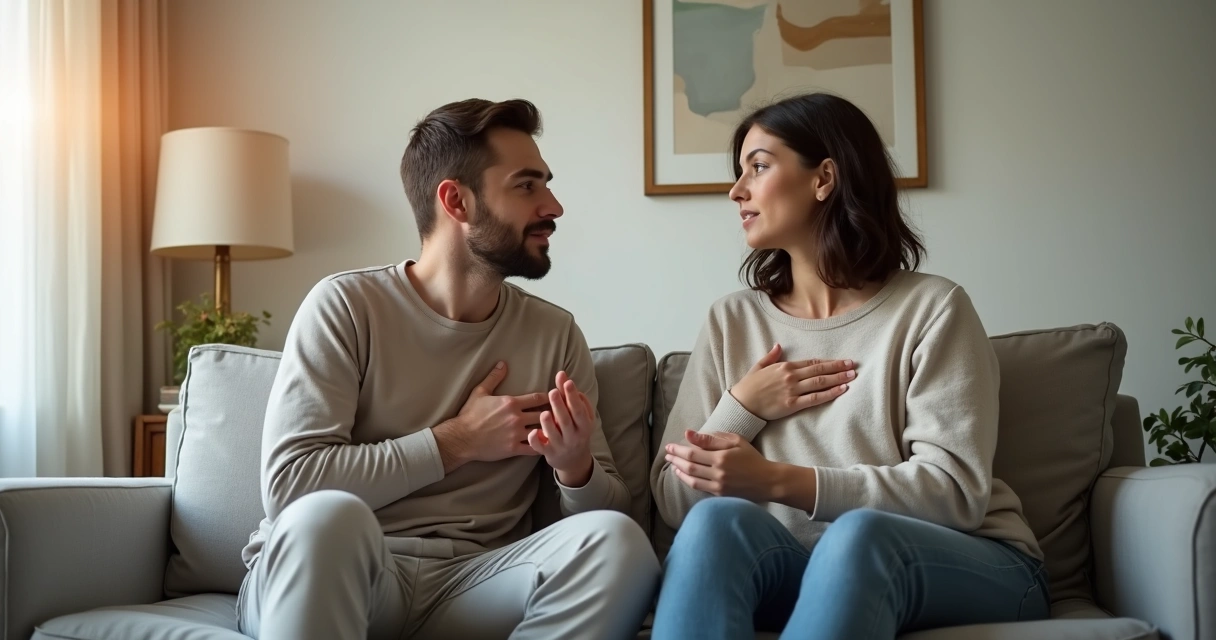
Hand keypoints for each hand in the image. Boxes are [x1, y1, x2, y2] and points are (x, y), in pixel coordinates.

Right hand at [433, 362, 547, 472]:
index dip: (547, 398)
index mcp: (511, 403)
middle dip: (552, 414)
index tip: (552, 399)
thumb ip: (494, 377)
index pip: (538, 398)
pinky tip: (546, 445)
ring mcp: (516, 434)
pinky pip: (533, 448)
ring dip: (549, 430)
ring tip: (557, 430)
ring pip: (541, 431)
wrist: (460, 437)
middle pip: (544, 414)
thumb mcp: (480, 392)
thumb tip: (502, 363)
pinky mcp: (513, 448)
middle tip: (560, 415)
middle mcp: (516, 418)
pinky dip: (541, 446)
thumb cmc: (469, 415)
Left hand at [528, 371, 595, 485]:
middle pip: (567, 421)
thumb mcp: (580, 416)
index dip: (573, 396)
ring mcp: (561, 446)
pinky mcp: (549, 453)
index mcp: (584, 425)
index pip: (579, 409)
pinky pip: (541, 448)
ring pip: (555, 435)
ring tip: (544, 413)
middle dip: (560, 406)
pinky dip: (537, 441)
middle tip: (553, 392)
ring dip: (549, 424)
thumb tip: (565, 378)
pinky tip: (532, 432)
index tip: (568, 382)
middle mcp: (574, 436)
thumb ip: (572, 397)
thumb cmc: (575, 430)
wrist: (573, 460)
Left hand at [664, 430, 774, 500]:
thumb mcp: (735, 441)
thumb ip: (712, 438)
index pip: (692, 454)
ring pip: (692, 479)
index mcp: (721, 458)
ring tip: (672, 465)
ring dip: (679, 472)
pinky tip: (684, 475)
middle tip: (667, 454)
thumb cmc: (752, 458)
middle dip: (675, 460)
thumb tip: (689, 434)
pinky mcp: (720, 495)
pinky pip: (699, 488)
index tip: (669, 446)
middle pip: (689, 467)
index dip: (678, 450)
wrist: (768, 481)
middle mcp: (718, 473)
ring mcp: (718, 486)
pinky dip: (689, 481)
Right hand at [729, 344, 854, 420]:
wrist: (741, 404)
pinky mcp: (792, 404)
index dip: (829, 362)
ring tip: (852, 376)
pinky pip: (815, 398)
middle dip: (838, 368)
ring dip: (838, 379)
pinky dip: (830, 393)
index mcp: (784, 366)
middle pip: (820, 370)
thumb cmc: (748, 386)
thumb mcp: (758, 366)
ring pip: (820, 382)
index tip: (842, 361)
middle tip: (853, 366)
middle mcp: (791, 376)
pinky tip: (841, 390)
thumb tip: (778, 345)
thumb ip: (771, 356)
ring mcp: (792, 390)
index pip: (812, 363)